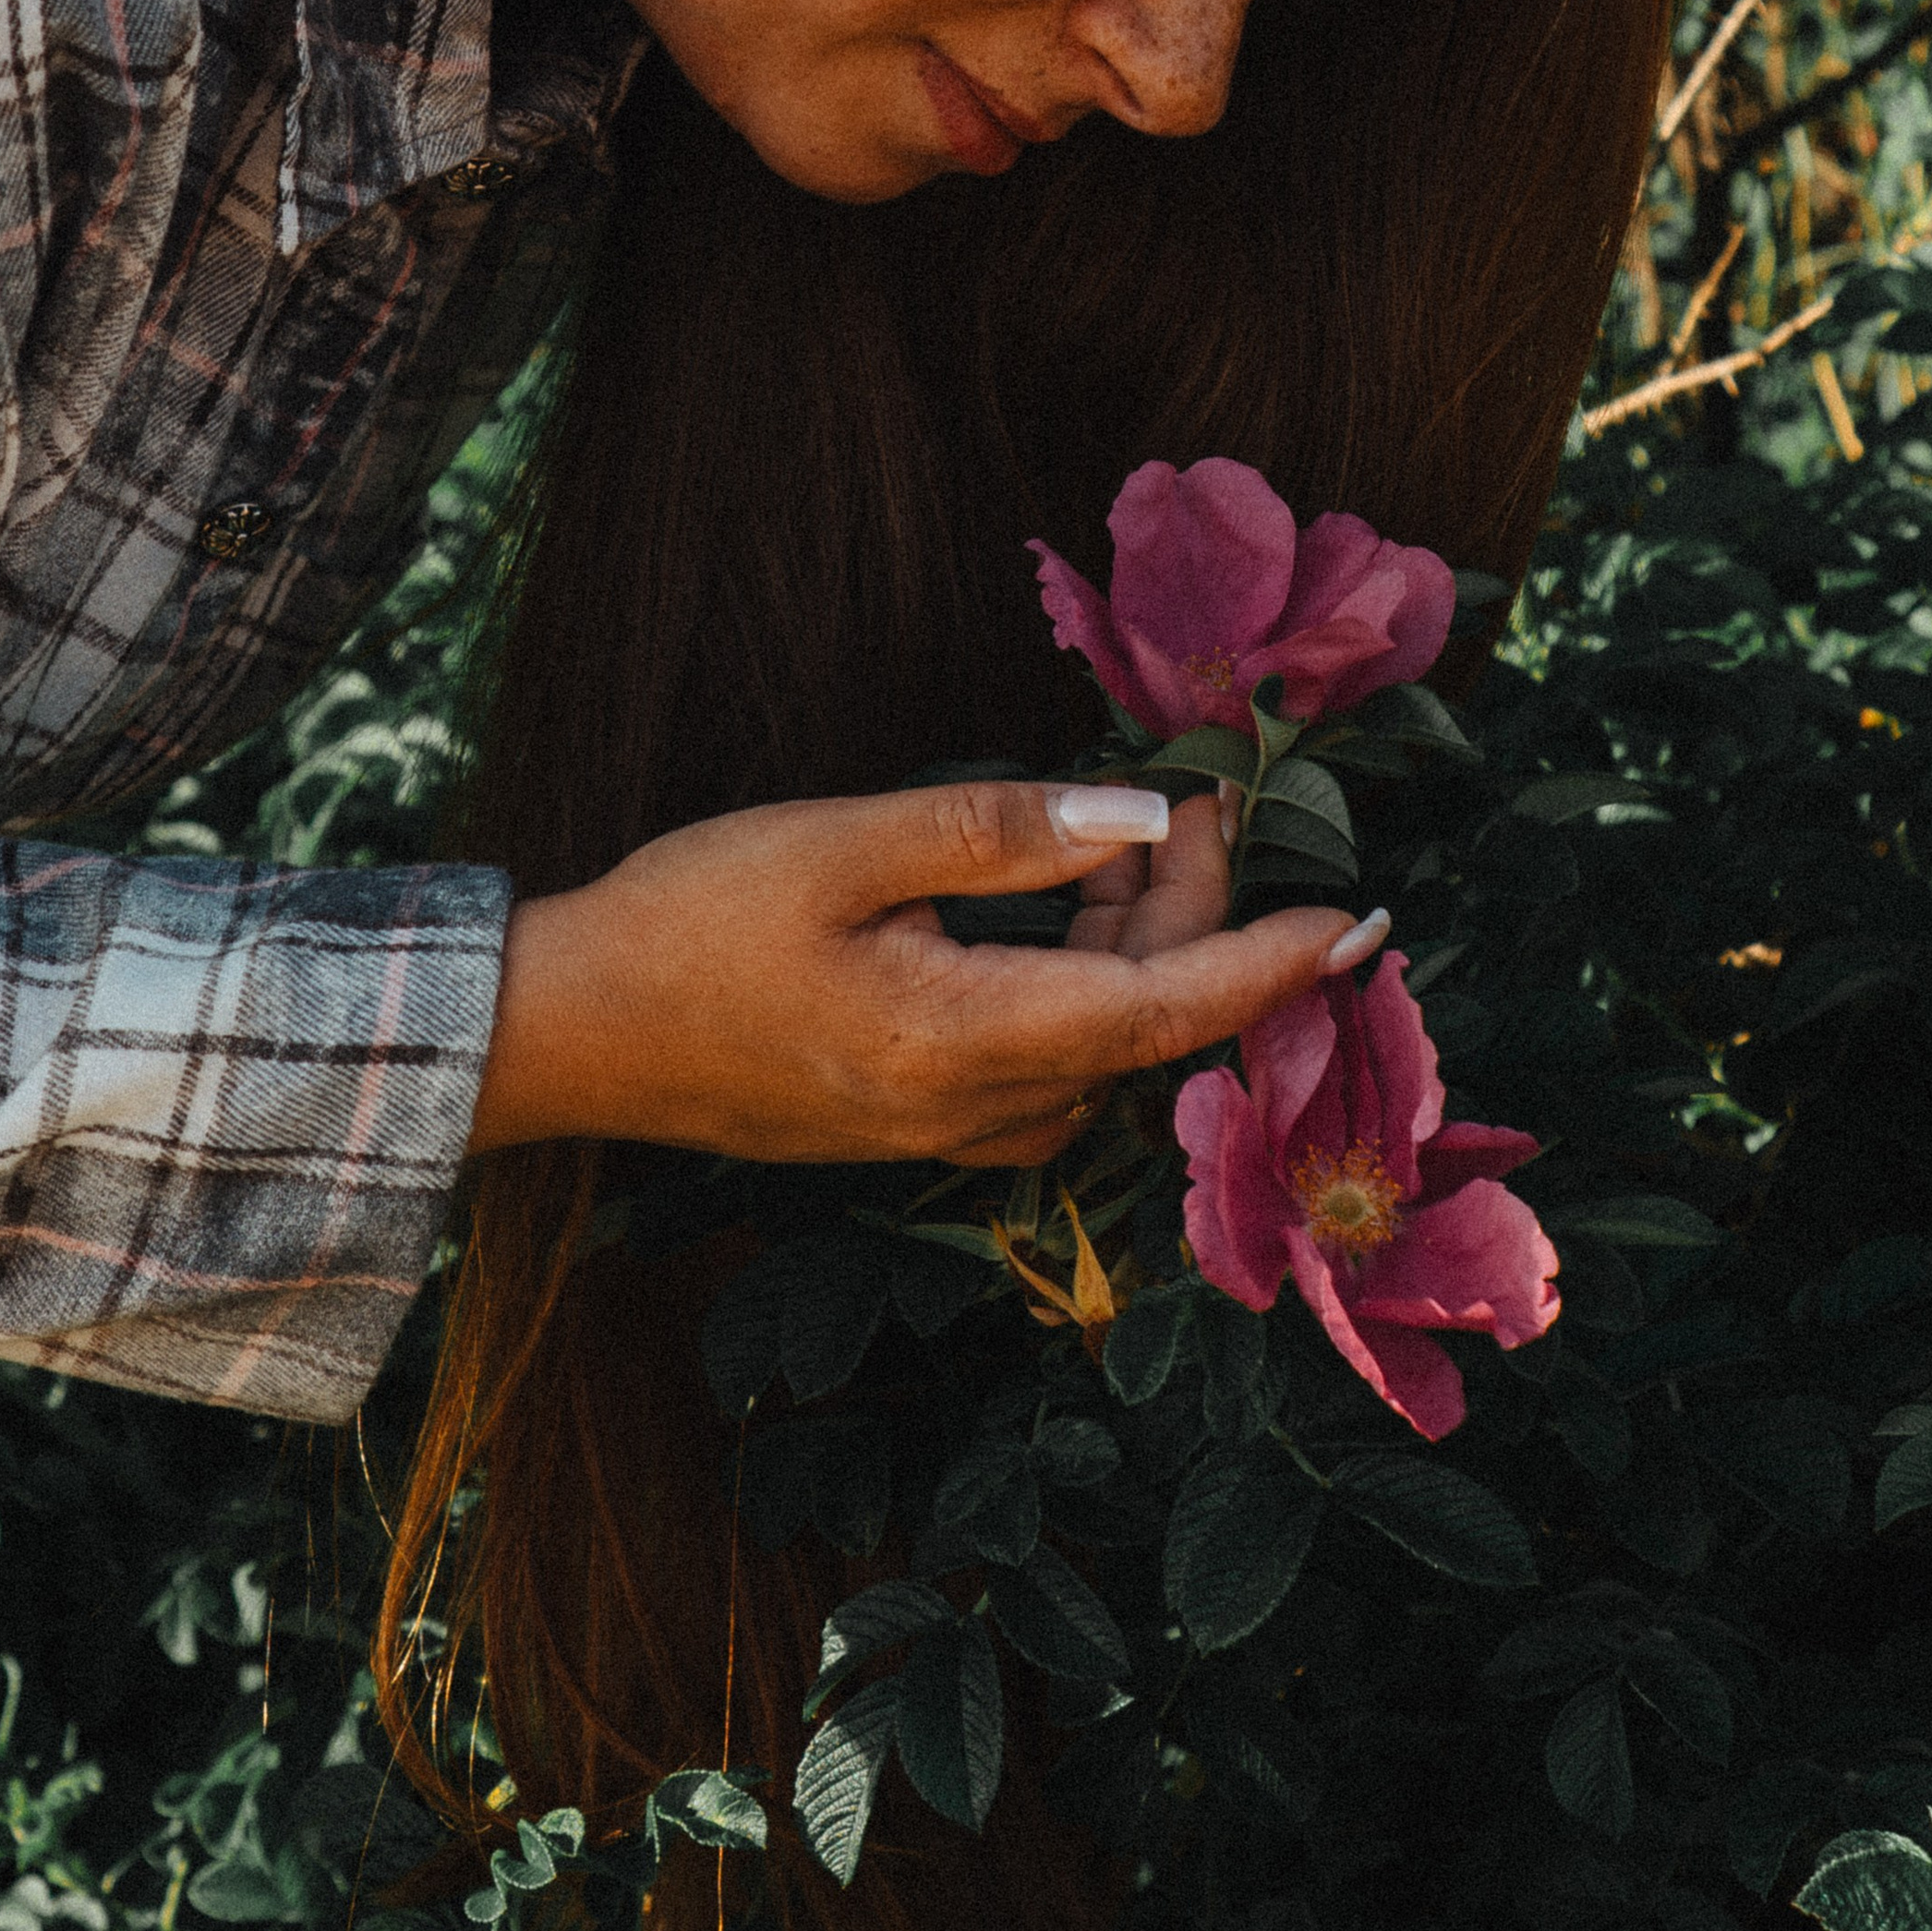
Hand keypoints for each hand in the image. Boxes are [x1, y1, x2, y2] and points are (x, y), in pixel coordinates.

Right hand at [469, 778, 1377, 1168]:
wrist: (568, 1031)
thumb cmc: (688, 922)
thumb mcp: (841, 842)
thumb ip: (998, 832)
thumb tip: (1138, 822)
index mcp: (963, 1042)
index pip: (1165, 1012)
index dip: (1272, 968)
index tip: (1363, 926)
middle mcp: (970, 1110)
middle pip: (1139, 1022)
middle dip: (1193, 913)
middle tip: (1199, 800)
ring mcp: (940, 1130)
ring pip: (1096, 1045)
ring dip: (1134, 946)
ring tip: (1133, 834)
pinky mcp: (910, 1122)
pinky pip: (1042, 1064)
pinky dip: (1079, 984)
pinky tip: (1053, 904)